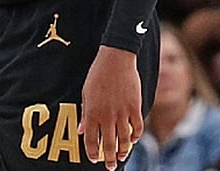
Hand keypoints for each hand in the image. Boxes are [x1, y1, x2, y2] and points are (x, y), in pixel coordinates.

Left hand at [79, 46, 142, 169]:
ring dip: (124, 151)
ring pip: (125, 139)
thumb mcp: (86, 94)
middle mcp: (107, 116)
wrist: (116, 60)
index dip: (92, 153)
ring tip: (122, 156)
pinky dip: (136, 136)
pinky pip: (137, 127)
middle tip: (111, 167)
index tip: (94, 160)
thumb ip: (86, 114)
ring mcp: (122, 112)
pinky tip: (133, 140)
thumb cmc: (97, 75)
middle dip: (109, 158)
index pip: (92, 140)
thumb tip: (82, 131)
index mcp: (92, 113)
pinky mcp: (135, 107)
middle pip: (109, 144)